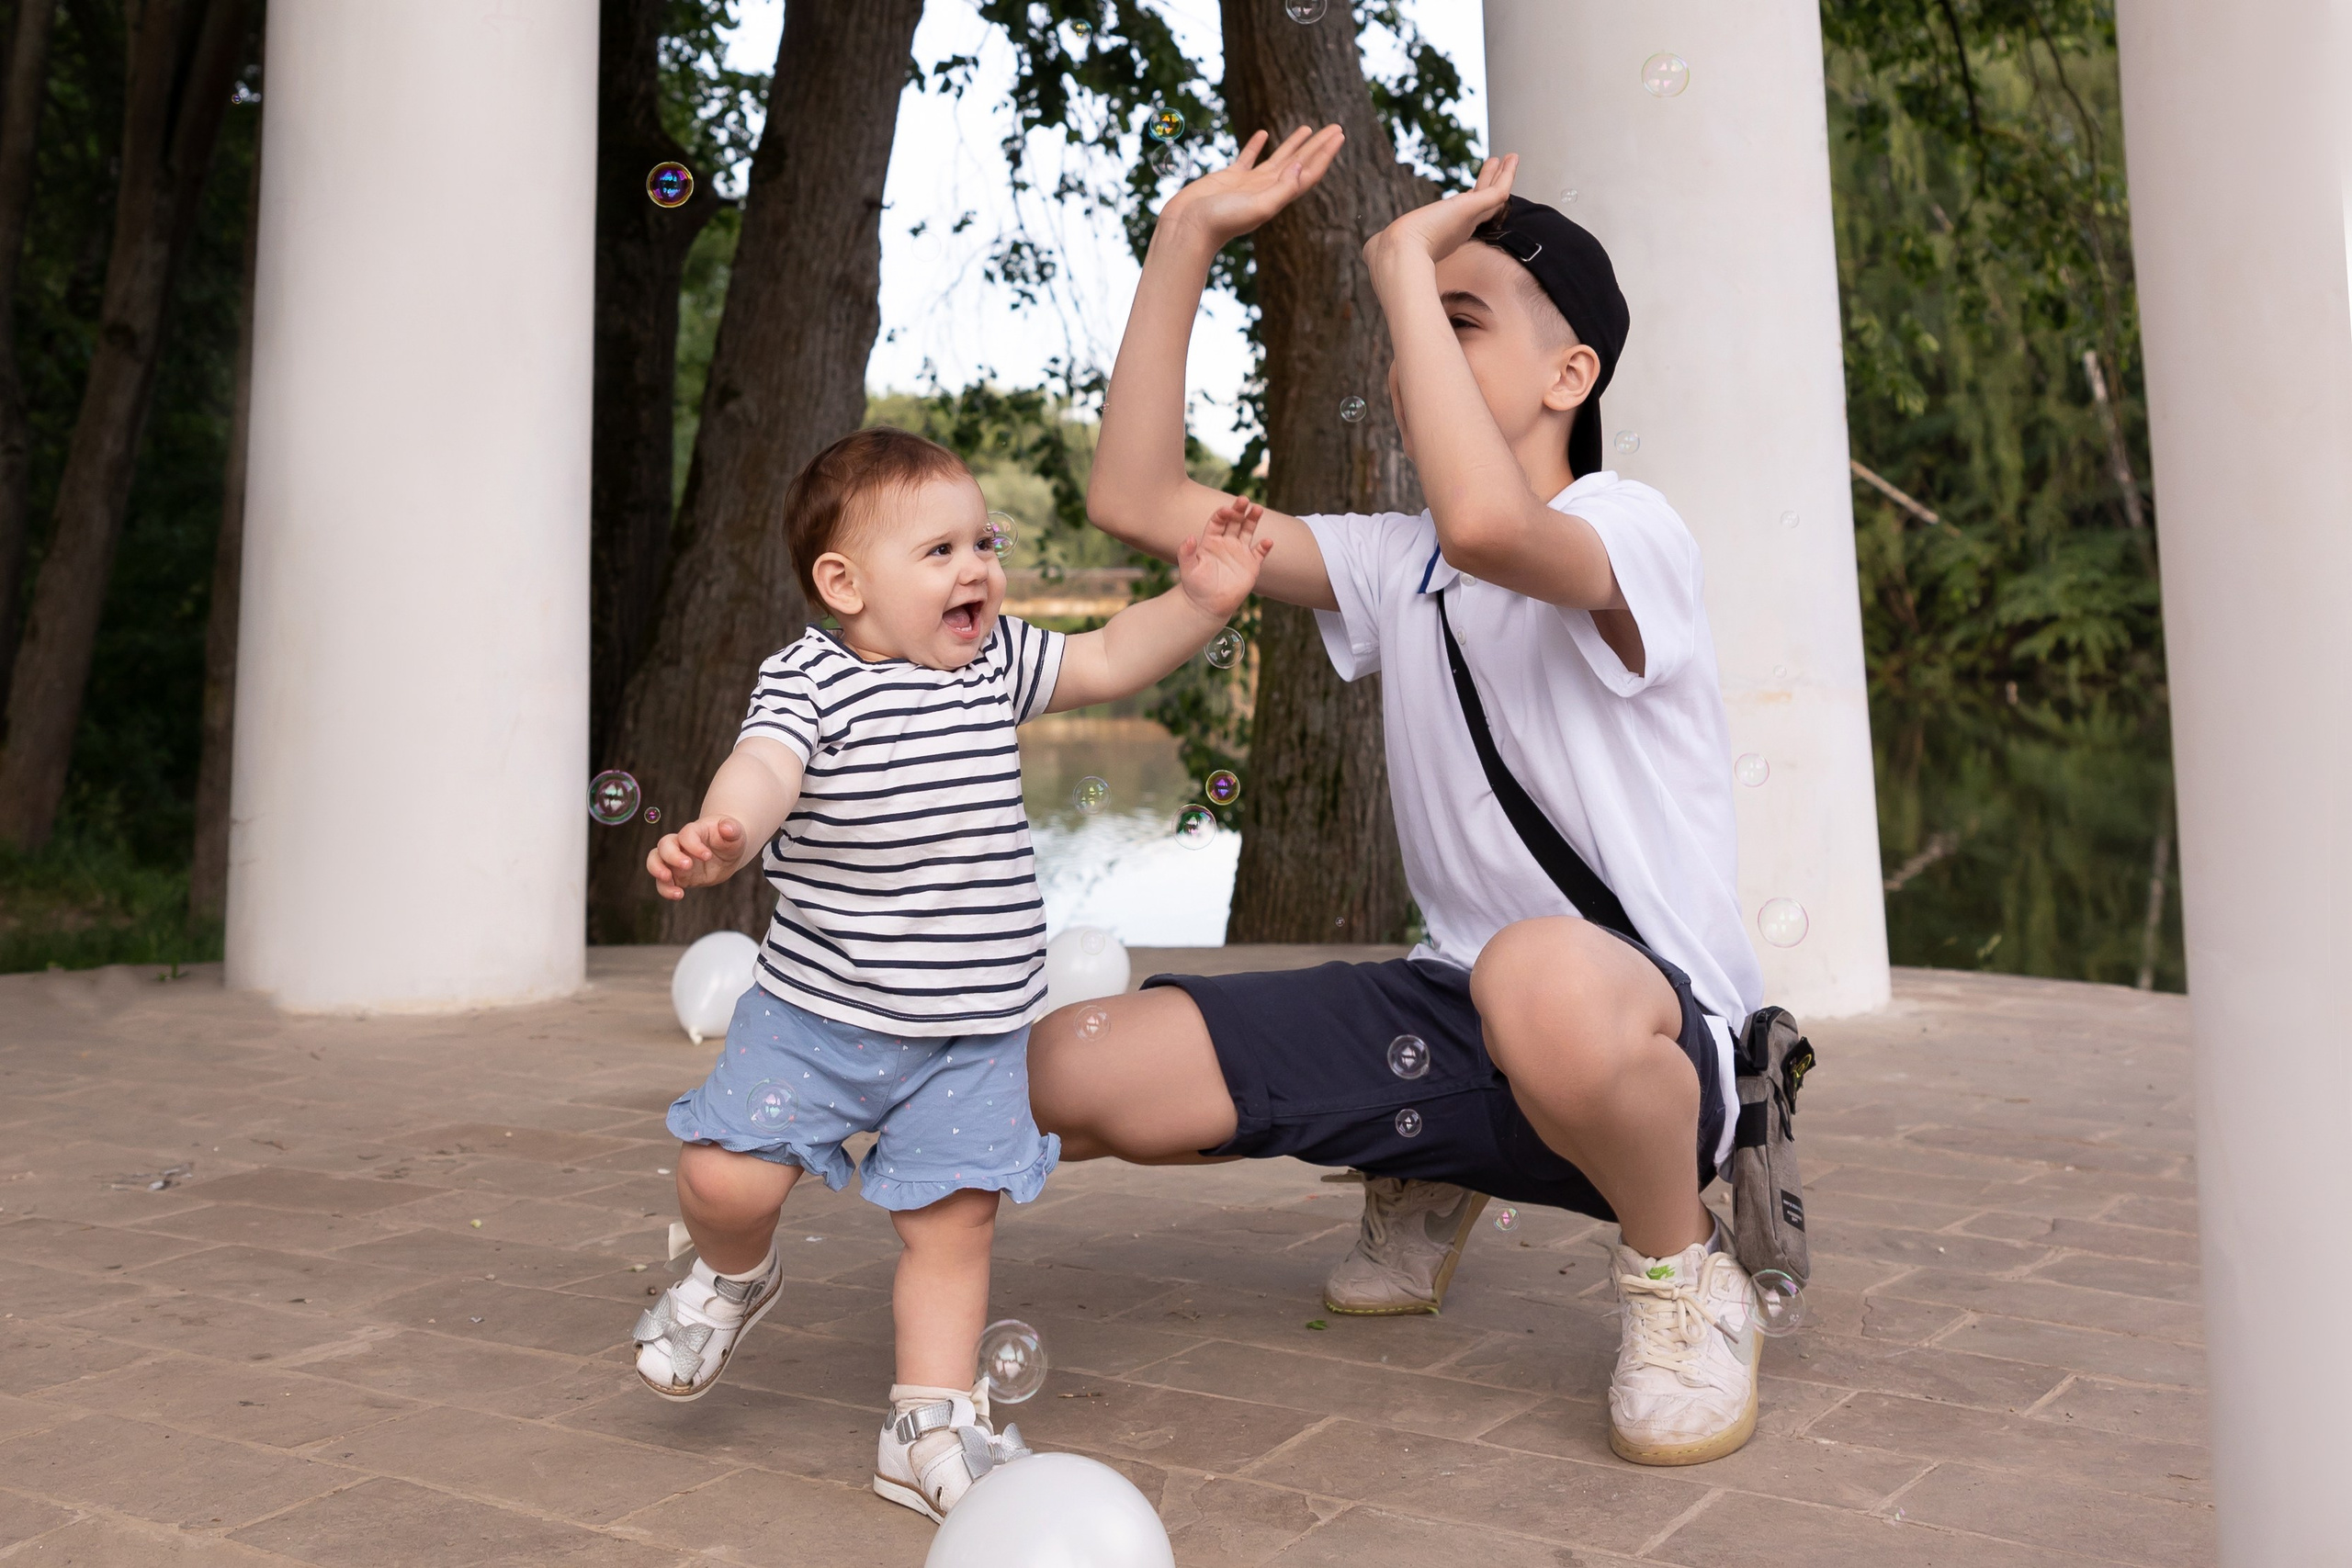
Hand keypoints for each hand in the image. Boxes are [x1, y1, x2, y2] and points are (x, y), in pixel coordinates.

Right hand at [646, 815, 751, 900]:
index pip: (686, 834)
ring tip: (668, 879)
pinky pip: (663, 883)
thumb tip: (726, 828)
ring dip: (657, 869)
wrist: (727, 852)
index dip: (693, 844)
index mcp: (694, 831)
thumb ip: (732, 829)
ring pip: (655, 860)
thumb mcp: (736, 833)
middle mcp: (681, 844)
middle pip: (664, 844)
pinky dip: (665, 889)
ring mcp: (676, 860)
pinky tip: (679, 894)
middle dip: (672, 856)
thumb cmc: (730, 839)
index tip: (707, 856)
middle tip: (688, 865)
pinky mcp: (677, 876)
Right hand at [1162, 125, 1345, 248]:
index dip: (1325, 154)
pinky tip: (1263, 133)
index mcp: (1277, 196)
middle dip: (1317, 145)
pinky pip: (1248, 156)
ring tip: (1308, 128)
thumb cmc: (1222, 222)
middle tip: (1335, 127)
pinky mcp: (1229, 177)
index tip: (1339, 136)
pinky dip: (1256, 144)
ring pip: (1278, 158)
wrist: (1188, 227)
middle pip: (1299, 162)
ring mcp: (1249, 183)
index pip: (1309, 173)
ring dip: (1294, 144)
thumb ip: (1283, 188)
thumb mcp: (1258, 206)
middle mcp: (1267, 188)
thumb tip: (1301, 166)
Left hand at [1177, 497, 1274, 619]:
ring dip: (1253, 520)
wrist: (1208, 605)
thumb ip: (1186, 552)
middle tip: (1244, 499)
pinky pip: (1260, 553)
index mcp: (1211, 540)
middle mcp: (1226, 543)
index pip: (1218, 521)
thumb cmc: (1195, 586)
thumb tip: (1189, 537)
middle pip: (1235, 521)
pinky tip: (1267, 542)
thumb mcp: (1187, 568)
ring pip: (1248, 531)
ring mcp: (1240, 553)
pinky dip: (1264, 547)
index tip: (1226, 510)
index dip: (1222, 514)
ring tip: (1257, 509)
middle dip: (1239, 510)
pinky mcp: (1251, 565)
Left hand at [1362, 153, 1517, 279]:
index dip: (1468, 206)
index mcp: (1440, 236)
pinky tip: (1512, 158)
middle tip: (1497, 170)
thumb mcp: (1385, 247)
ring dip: (1501, 176)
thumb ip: (1383, 245)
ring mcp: (1468, 219)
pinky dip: (1508, 175)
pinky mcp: (1472, 207)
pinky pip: (1497, 190)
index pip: (1460, 219)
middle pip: (1480, 205)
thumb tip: (1371, 249)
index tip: (1473, 193)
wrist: (1397, 255)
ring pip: (1492, 196)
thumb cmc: (1387, 255)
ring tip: (1510, 158)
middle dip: (1488, 187)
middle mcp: (1458, 229)